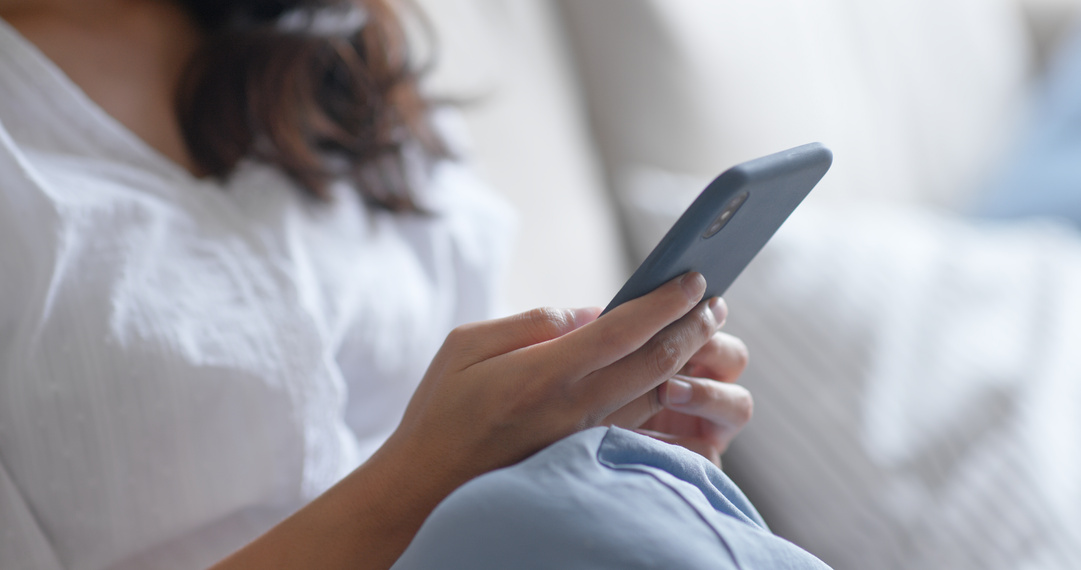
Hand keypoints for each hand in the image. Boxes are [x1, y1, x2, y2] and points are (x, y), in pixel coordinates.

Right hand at [385, 272, 726, 481]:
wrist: (427, 488)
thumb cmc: (439, 412)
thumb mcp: (466, 346)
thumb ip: (532, 324)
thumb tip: (588, 314)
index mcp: (548, 372)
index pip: (626, 328)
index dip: (666, 301)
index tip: (693, 278)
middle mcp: (577, 405)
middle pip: (657, 360)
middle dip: (693, 326)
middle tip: (714, 301)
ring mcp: (586, 436)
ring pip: (656, 392)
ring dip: (688, 357)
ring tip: (706, 329)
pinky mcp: (585, 455)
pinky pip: (641, 422)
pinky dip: (668, 393)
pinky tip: (678, 378)